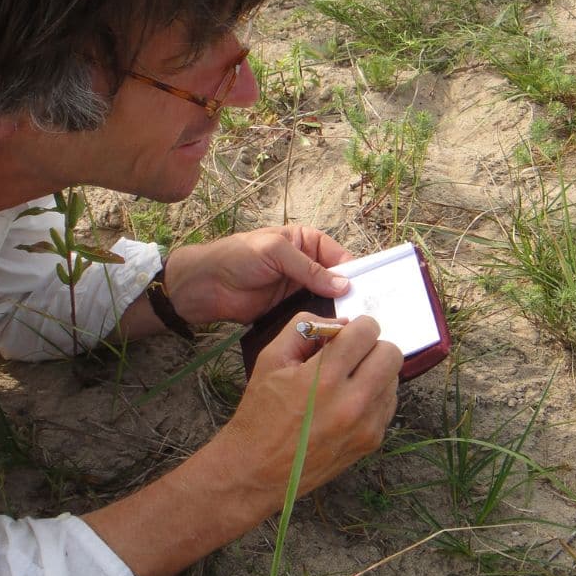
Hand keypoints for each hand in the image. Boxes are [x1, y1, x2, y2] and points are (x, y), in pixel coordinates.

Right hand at [79, 313, 401, 575]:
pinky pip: (388, 404)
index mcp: (324, 377)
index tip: (345, 333)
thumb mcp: (271, 358)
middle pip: (392, 353)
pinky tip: (349, 401)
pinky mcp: (371, 443)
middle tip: (351, 354)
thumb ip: (304, 327)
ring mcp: (366, 425)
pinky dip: (374, 396)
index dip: (357, 325)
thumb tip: (340, 322)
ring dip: (375, 371)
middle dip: (372, 346)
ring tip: (347, 380)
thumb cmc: (260, 411)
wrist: (257, 469)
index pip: (367, 331)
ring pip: (394, 379)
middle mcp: (352, 402)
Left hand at [163, 226, 352, 325]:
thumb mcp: (276, 252)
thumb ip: (309, 268)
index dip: (355, 272)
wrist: (205, 285)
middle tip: (368, 312)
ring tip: (357, 326)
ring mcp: (299, 289)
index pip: (341, 256)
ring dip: (339, 311)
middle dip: (351, 293)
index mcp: (306, 242)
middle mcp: (307, 265)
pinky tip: (335, 334)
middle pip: (338, 280)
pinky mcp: (290, 311)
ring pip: (328, 300)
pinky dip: (323, 323)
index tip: (370, 290)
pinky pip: (313, 316)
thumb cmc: (237, 257)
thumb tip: (343, 285)